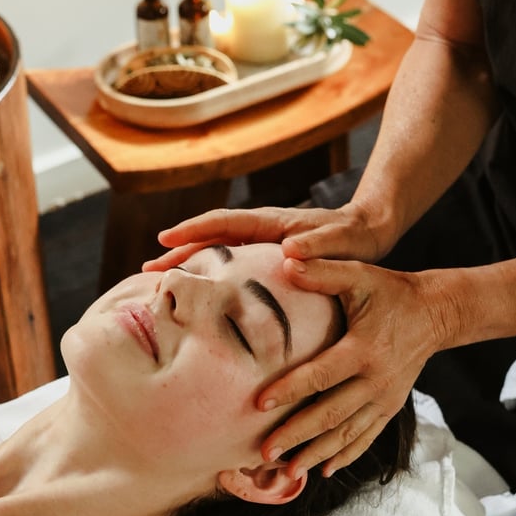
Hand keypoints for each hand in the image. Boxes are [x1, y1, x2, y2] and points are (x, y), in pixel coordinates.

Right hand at [143, 201, 394, 273]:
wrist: (368, 231)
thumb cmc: (354, 237)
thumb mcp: (341, 242)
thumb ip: (318, 246)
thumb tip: (288, 250)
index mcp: (271, 223)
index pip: (223, 223)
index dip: (193, 231)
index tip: (165, 240)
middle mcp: (260, 230)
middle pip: (209, 237)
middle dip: (178, 252)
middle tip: (147, 271)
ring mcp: (260, 243)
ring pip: (215, 250)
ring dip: (188, 263)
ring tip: (160, 281)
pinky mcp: (265, 257)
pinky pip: (228, 262)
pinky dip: (208, 273)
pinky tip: (198, 292)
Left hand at [259, 258, 443, 475]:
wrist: (436, 313)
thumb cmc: (390, 291)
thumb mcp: (360, 277)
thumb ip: (323, 271)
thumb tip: (286, 259)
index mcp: (364, 349)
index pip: (322, 374)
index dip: (291, 388)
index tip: (260, 402)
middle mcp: (377, 380)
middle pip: (332, 414)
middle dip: (297, 435)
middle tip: (265, 452)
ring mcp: (385, 398)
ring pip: (348, 434)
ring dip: (317, 454)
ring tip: (287, 472)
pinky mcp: (390, 408)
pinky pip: (366, 438)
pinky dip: (344, 456)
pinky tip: (322, 470)